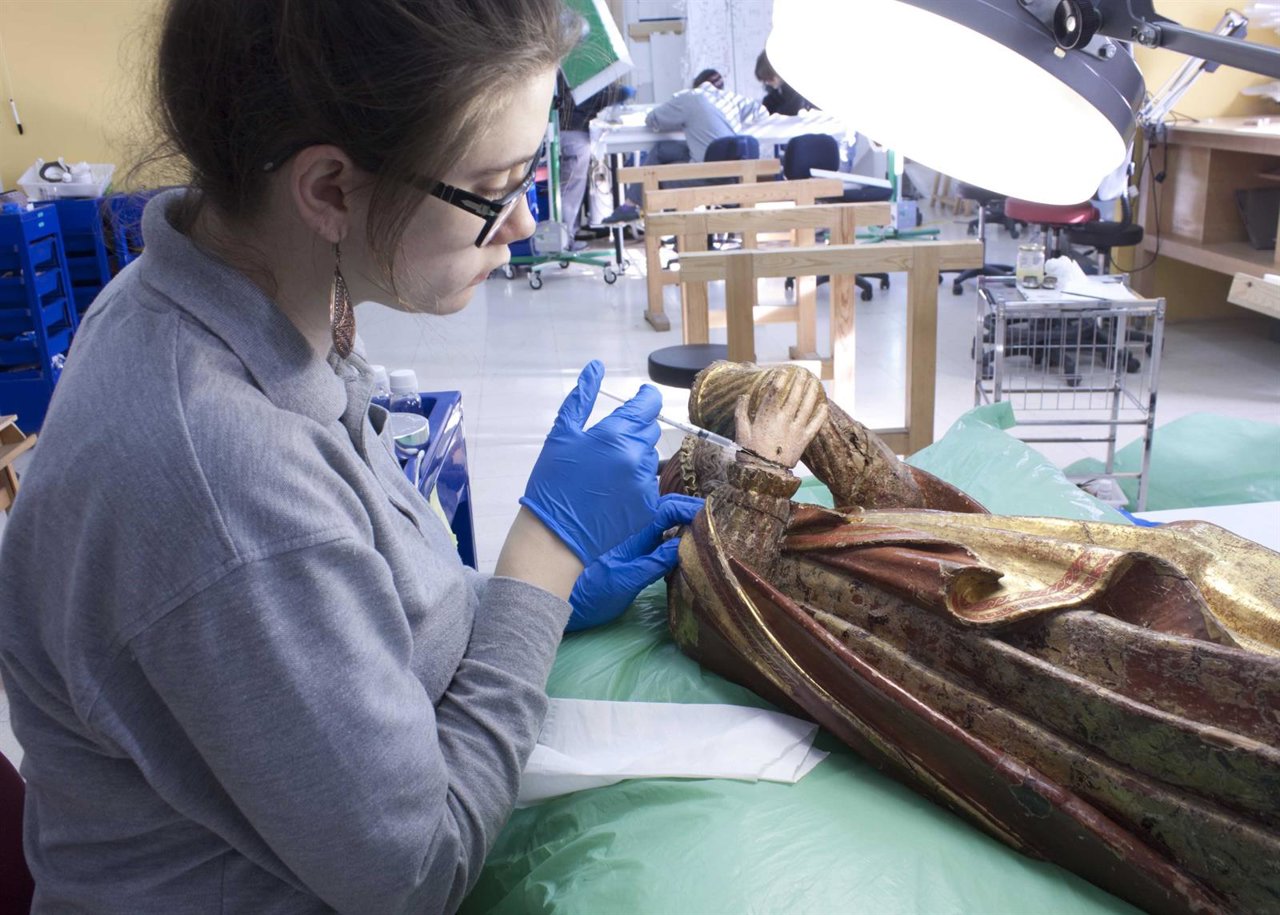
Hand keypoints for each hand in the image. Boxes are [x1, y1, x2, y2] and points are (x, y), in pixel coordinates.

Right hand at [521, 361, 662, 563]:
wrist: (555, 535)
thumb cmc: (553, 482)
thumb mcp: (562, 434)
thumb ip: (582, 397)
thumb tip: (596, 366)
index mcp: (615, 435)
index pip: (648, 404)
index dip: (647, 397)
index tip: (642, 396)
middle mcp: (636, 458)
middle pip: (650, 429)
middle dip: (635, 429)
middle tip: (609, 441)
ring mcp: (644, 483)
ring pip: (649, 457)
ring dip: (634, 456)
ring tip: (606, 470)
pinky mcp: (648, 506)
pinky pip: (648, 483)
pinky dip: (634, 481)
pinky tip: (611, 490)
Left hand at [567, 494, 703, 631]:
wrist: (554, 599)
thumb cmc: (588, 592)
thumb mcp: (626, 580)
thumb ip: (654, 562)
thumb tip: (685, 544)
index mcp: (633, 532)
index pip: (667, 510)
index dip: (690, 508)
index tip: (714, 512)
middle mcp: (631, 533)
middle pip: (666, 511)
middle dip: (690, 512)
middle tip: (717, 520)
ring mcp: (628, 544)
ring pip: (659, 524)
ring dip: (682, 524)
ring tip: (706, 530)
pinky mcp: (625, 558)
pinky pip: (653, 541)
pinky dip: (671, 539)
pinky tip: (684, 547)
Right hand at [735, 370, 826, 467]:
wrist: (763, 473)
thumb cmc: (749, 452)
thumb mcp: (740, 431)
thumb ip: (741, 412)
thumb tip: (744, 395)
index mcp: (766, 416)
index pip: (775, 391)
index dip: (779, 379)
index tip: (783, 372)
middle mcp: (783, 419)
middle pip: (794, 395)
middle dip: (799, 382)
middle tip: (803, 374)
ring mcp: (795, 429)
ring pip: (806, 407)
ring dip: (811, 393)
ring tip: (814, 383)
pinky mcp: (803, 440)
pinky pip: (815, 425)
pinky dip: (820, 415)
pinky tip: (824, 406)